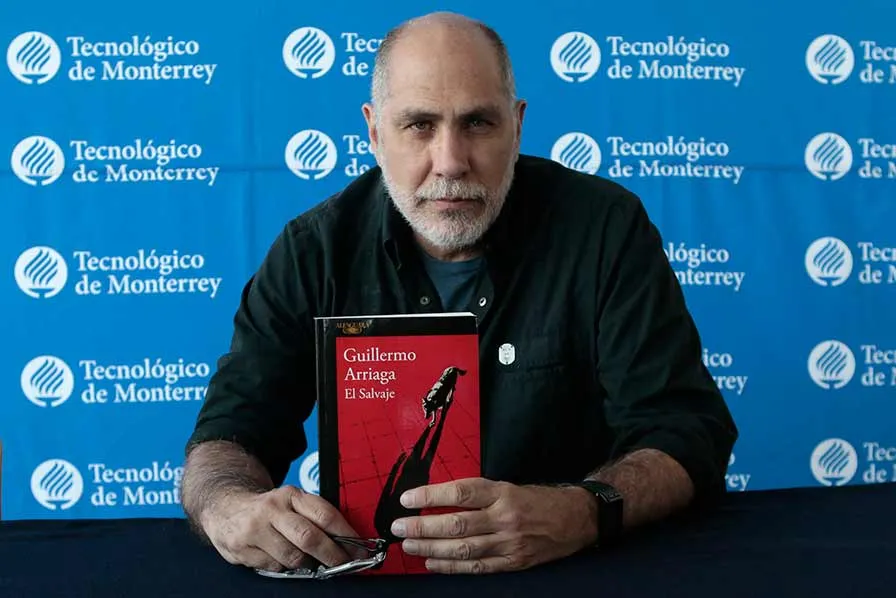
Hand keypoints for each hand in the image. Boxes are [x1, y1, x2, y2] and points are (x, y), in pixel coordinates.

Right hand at [200, 485, 362, 571]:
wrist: (225, 507)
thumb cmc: (268, 508)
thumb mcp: (291, 502)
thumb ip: (313, 517)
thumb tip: (346, 541)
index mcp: (291, 495)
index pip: (325, 514)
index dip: (346, 535)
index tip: (359, 549)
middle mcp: (272, 509)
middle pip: (309, 538)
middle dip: (331, 556)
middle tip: (343, 564)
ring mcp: (255, 529)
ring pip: (292, 557)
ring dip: (307, 565)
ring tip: (312, 564)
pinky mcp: (242, 548)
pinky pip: (273, 567)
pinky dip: (284, 568)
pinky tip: (283, 560)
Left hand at [390, 477, 597, 573]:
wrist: (575, 519)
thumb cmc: (537, 499)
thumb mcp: (508, 486)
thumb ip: (477, 493)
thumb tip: (437, 499)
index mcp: (502, 492)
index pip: (461, 492)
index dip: (431, 496)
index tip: (408, 499)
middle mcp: (504, 517)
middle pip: (456, 523)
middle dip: (423, 526)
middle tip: (399, 526)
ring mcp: (509, 543)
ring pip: (463, 548)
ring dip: (431, 547)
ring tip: (409, 545)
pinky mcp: (513, 562)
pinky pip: (477, 567)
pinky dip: (452, 566)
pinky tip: (432, 562)